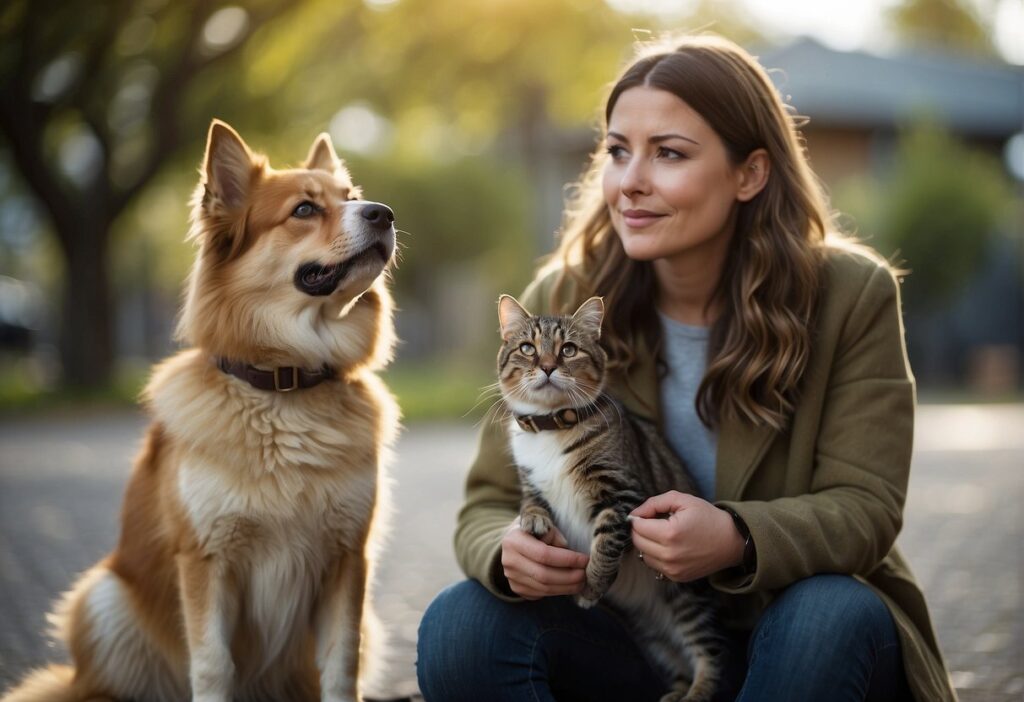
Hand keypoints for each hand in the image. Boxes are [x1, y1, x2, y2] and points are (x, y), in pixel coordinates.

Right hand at [500, 517, 588, 599]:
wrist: (514, 542)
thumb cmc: (534, 530)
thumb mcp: (542, 523)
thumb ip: (554, 534)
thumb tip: (567, 549)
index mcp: (514, 540)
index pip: (544, 554)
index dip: (567, 559)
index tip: (585, 560)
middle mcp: (509, 561)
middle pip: (543, 575)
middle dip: (569, 577)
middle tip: (585, 574)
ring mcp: (511, 577)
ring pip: (543, 588)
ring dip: (566, 587)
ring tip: (581, 581)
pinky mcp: (516, 588)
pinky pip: (540, 594)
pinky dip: (558, 591)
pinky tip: (569, 585)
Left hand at [629, 491, 744, 581]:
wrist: (732, 541)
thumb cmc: (708, 518)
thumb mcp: (683, 500)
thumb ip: (654, 503)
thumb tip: (635, 514)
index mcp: (670, 534)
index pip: (637, 526)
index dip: (638, 517)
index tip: (647, 513)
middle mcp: (669, 555)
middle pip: (637, 542)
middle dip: (640, 530)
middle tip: (653, 522)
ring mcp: (673, 569)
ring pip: (643, 555)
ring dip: (647, 544)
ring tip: (662, 534)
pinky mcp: (677, 577)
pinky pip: (654, 566)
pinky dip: (656, 555)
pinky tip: (669, 546)